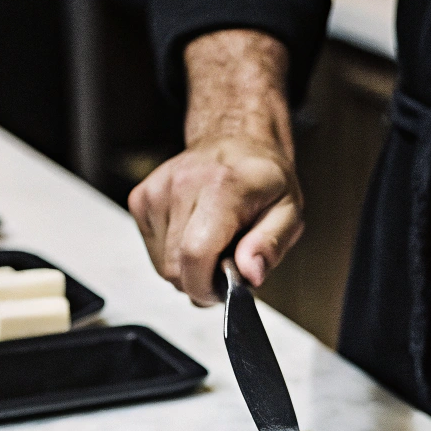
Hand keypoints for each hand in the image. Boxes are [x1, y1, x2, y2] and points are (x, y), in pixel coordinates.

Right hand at [128, 29, 304, 305]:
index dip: (206, 286)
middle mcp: (183, 184)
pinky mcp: (141, 198)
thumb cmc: (263, 181)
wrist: (235, 142)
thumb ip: (270, 245)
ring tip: (212, 244)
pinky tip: (193, 232)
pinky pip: (153, 251)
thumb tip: (250, 276)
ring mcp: (156, 190)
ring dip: (187, 267)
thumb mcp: (289, 213)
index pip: (195, 255)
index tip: (222, 288)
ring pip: (161, 265)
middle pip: (174, 267)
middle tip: (224, 265)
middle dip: (199, 281)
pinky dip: (173, 253)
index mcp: (223, 187)